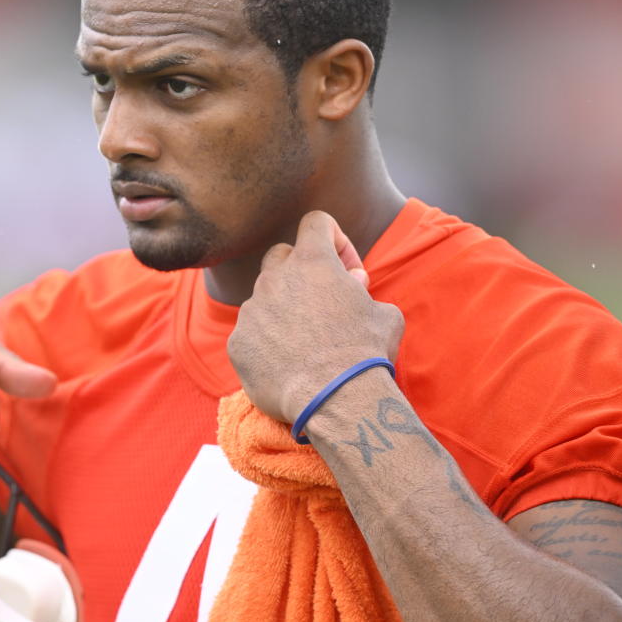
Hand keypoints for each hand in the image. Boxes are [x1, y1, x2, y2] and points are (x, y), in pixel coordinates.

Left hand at [227, 211, 403, 423]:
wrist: (334, 399)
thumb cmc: (366, 353)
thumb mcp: (385, 315)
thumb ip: (362, 289)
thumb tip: (351, 282)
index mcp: (312, 261)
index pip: (316, 222)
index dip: (333, 238)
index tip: (346, 268)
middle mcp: (275, 278)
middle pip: (281, 255)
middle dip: (301, 271)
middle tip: (322, 301)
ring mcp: (251, 309)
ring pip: (263, 297)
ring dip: (283, 309)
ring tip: (306, 341)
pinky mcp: (237, 341)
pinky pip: (249, 332)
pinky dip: (265, 342)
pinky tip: (286, 364)